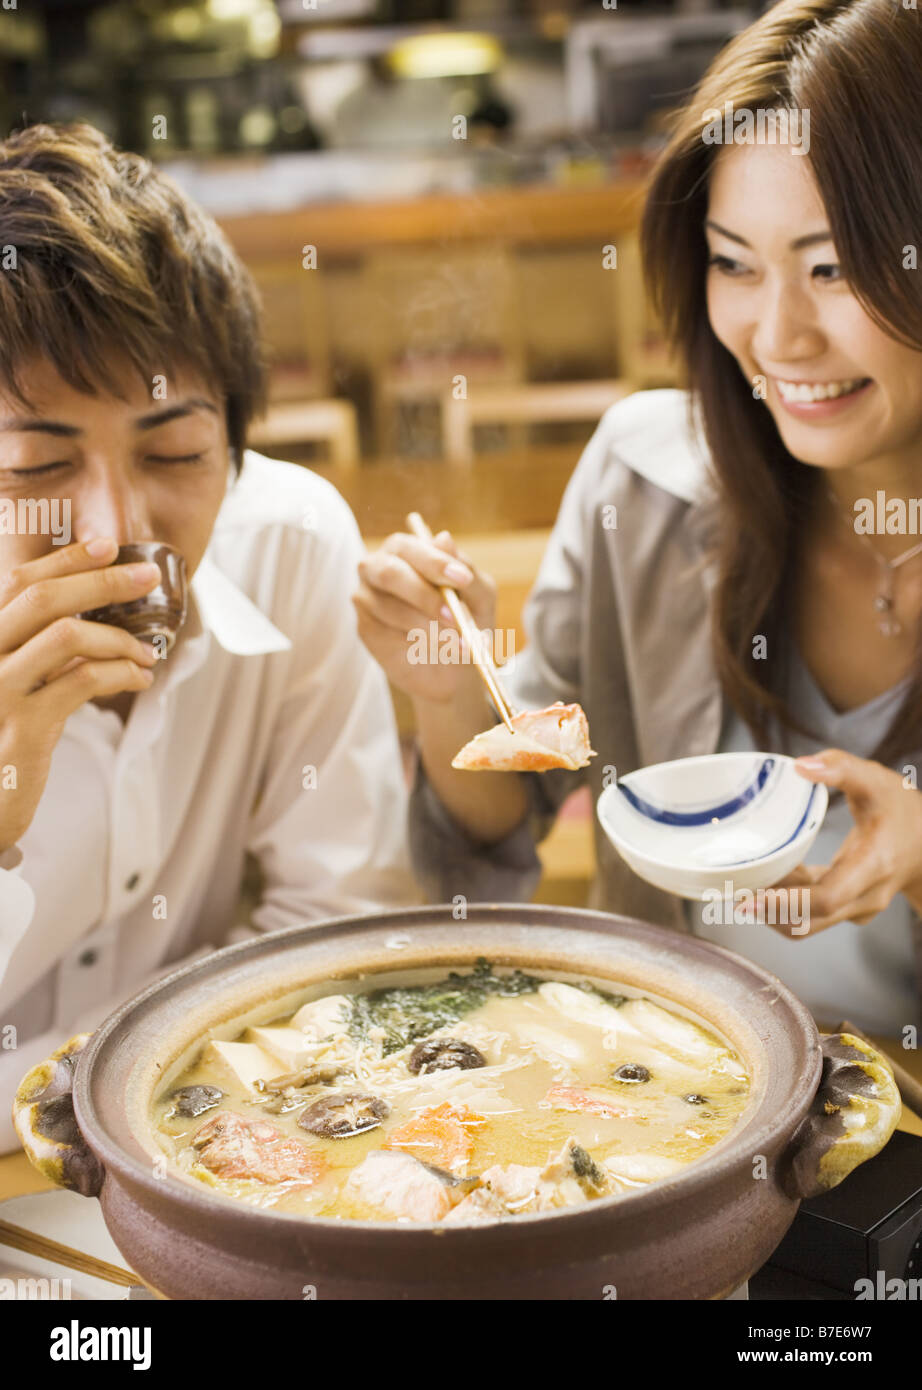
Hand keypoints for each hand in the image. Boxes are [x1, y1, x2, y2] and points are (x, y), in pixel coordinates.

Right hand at [0, 538, 160, 852]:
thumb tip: (94, 612)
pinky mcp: (21, 729)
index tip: (107, 545)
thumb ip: (42, 651)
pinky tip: (139, 680)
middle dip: (101, 581)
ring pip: (66, 636)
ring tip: (147, 653)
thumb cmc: (6, 743)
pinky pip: (81, 682)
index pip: (17, 582)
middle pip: (42, 598)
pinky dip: (121, 674)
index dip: (64, 560)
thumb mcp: (19, 687)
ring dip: (118, 638)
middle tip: (147, 576)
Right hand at [353, 529, 496, 703]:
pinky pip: (387, 634)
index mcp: (404, 549)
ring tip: (458, 643)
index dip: (436, 563)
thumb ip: (465, 569)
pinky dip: (417, 644)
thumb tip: (444, 537)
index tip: (463, 579)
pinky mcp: (365, 628)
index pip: (412, 548)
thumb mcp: (478, 595)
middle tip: (454, 617)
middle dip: (425, 596)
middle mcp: (378, 567)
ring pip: (392, 609)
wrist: (450, 665)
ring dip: (428, 627)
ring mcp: (367, 597)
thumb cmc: (464, 619)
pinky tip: (436, 650)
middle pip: (391, 573)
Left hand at [758, 748, 921, 935]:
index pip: (827, 899)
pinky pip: (810, 913)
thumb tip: (800, 766)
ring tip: (741, 881)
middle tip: (729, 890)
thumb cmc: (904, 811)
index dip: (786, 903)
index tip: (749, 897)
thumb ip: (842, 768)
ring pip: (806, 923)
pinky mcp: (845, 907)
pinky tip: (768, 875)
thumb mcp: (878, 781)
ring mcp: (857, 907)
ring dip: (772, 907)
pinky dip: (785, 900)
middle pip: (809, 920)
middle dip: (766, 910)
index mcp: (874, 866)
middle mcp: (865, 896)